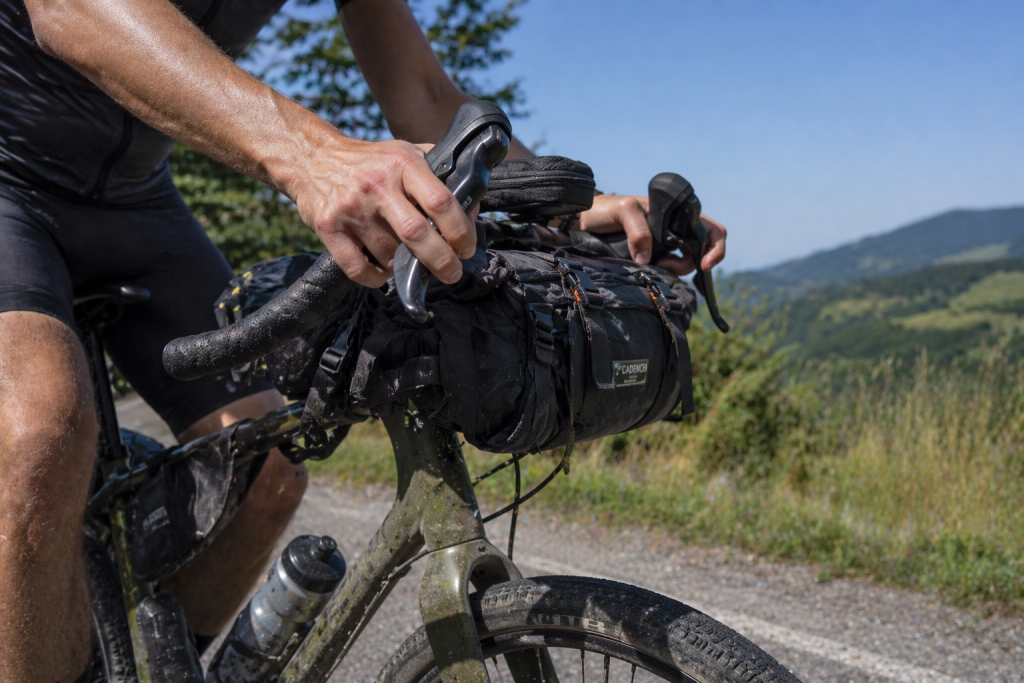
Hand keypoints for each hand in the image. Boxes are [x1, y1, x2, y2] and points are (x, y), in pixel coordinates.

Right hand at [289, 137, 474, 287]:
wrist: (311, 158)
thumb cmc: (370, 161)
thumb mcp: (406, 152)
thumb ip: (440, 174)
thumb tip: (473, 206)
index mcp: (402, 164)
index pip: (440, 201)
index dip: (459, 231)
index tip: (466, 247)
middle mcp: (376, 185)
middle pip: (417, 234)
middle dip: (441, 261)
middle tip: (452, 273)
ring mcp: (351, 208)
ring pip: (389, 255)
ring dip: (405, 267)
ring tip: (409, 262)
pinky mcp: (328, 228)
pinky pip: (358, 269)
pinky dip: (376, 279)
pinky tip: (383, 273)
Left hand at [575, 195, 726, 275]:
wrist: (582, 219)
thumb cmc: (604, 208)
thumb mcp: (622, 210)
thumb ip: (637, 229)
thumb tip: (647, 258)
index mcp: (676, 213)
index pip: (710, 229)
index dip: (716, 248)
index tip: (704, 264)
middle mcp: (674, 229)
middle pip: (701, 251)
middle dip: (691, 263)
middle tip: (667, 266)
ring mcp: (664, 244)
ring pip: (685, 262)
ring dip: (676, 269)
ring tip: (656, 265)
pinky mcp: (652, 257)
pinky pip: (668, 269)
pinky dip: (665, 273)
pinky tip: (651, 270)